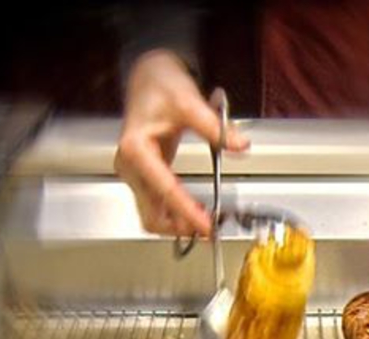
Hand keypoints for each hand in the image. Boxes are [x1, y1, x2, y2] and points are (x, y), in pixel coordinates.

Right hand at [114, 50, 249, 236]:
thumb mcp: (188, 101)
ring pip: (151, 214)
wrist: (148, 78)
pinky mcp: (143, 177)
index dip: (186, 211)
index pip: (164, 188)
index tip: (206, 226)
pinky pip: (156, 204)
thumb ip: (214, 126)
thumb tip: (238, 144)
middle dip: (179, 225)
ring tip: (206, 225)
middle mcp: (130, 165)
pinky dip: (174, 214)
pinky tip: (195, 215)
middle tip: (210, 231)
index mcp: (135, 148)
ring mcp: (135, 173)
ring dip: (176, 224)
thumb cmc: (161, 86)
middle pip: (151, 212)